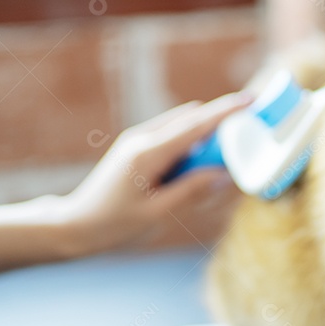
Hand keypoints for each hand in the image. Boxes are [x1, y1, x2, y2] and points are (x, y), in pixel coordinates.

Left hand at [58, 93, 251, 254]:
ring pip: (182, 127)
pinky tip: (196, 165)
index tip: (251, 100)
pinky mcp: (136, 148)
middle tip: (248, 133)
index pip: (196, 125)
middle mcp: (143, 138)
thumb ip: (192, 191)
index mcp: (149, 153)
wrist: (74, 226)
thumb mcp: (157, 213)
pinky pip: (171, 137)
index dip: (226, 111)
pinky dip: (190, 144)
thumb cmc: (112, 224)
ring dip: (205, 136)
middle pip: (192, 120)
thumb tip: (224, 175)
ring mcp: (137, 140)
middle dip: (221, 123)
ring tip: (224, 156)